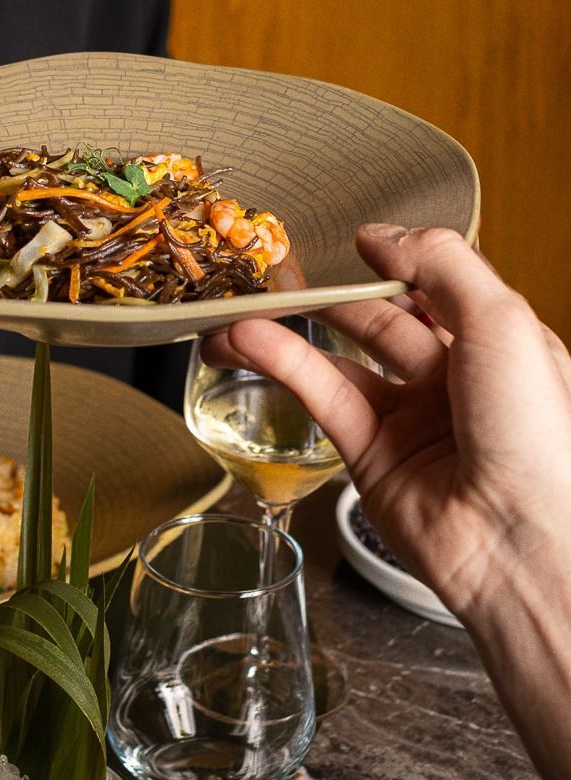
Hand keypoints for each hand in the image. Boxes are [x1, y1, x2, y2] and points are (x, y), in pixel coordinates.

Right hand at [201, 224, 570, 622]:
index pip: (439, 290)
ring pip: (340, 360)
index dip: (395, 264)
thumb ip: (442, 264)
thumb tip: (382, 235)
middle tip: (280, 272)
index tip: (353, 242)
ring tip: (242, 307)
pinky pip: (322, 398)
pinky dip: (283, 365)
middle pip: (381, 322)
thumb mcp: (502, 322)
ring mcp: (411, 422)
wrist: (522, 543)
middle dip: (332, 296)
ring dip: (290, 331)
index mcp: (499, 346)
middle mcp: (455, 383)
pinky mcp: (370, 458)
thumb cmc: (537, 434)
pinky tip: (249, 341)